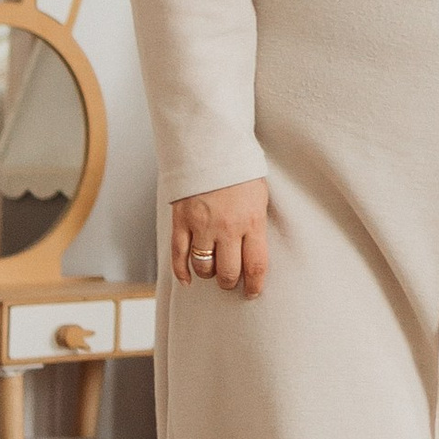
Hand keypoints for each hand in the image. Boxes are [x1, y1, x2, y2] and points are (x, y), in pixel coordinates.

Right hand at [171, 178, 269, 293]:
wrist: (211, 146)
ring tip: (212, 272)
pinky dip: (182, 272)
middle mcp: (227, 228)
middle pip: (228, 272)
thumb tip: (254, 253)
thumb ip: (256, 225)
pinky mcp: (181, 221)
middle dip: (229, 282)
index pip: (256, 266)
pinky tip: (188, 280)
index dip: (254, 286)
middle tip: (230, 281)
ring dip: (208, 274)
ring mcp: (202, 225)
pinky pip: (179, 256)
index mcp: (252, 221)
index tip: (252, 293)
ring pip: (203, 267)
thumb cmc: (240, 172)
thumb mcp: (259, 196)